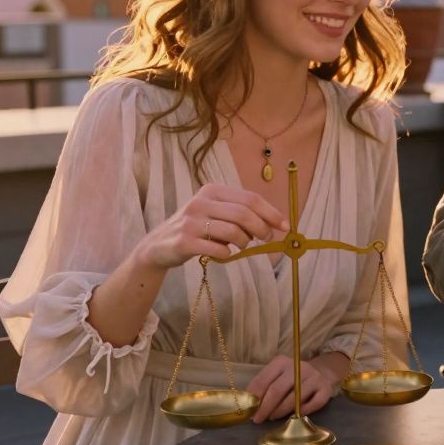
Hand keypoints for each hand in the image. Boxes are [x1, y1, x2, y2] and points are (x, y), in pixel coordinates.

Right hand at [128, 183, 287, 273]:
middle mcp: (201, 202)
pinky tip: (224, 253)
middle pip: (244, 213)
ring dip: (244, 242)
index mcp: (212, 191)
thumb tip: (273, 225)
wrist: (158, 246)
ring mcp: (191, 221)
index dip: (271, 212)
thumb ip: (241, 215)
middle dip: (262, 228)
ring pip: (233, 231)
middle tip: (266, 239)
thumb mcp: (217, 214)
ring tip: (242, 246)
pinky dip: (227, 253)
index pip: (250, 198)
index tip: (285, 226)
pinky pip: (217, 249)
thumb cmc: (196, 229)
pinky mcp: (184, 241)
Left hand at [246, 354, 339, 422]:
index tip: (249, 411)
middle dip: (265, 407)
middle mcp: (298, 367)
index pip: (264, 380)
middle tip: (258, 419)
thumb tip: (248, 404)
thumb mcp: (276, 375)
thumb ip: (264, 386)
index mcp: (281, 362)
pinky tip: (294, 416)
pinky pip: (313, 404)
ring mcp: (314, 377)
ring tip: (272, 418)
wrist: (321, 372)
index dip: (255, 397)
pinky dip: (302, 412)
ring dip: (281, 411)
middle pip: (277, 389)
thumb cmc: (291, 378)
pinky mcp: (325, 389)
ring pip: (294, 398)